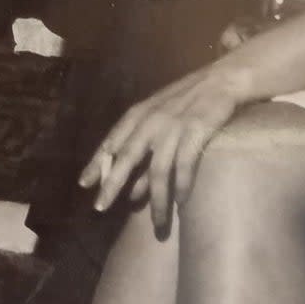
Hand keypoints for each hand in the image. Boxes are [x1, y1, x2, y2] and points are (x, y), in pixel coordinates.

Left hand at [78, 63, 249, 235]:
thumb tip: (132, 192)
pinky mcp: (196, 131)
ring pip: (159, 170)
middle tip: (100, 208)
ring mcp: (173, 126)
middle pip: (127, 156)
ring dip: (157, 200)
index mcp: (139, 114)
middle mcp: (151, 120)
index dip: (97, 163)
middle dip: (113, 183)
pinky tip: (181, 202)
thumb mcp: (160, 121)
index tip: (84, 184)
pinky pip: (185, 165)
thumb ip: (146, 154)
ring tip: (157, 223)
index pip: (112, 141)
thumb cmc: (187, 102)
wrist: (221, 79)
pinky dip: (182, 186)